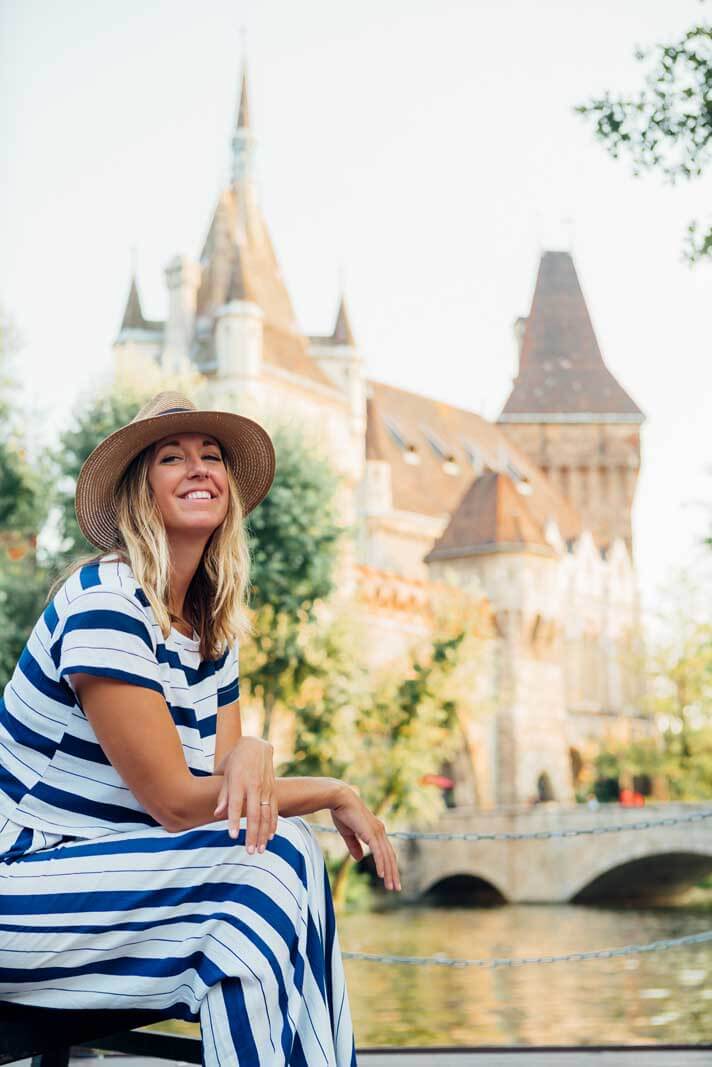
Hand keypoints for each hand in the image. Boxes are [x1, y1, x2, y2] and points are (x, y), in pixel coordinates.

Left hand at [214, 737, 276, 851]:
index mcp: (239, 781)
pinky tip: (270, 837)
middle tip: (249, 851)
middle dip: (252, 834)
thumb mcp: (226, 774)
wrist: (256, 745)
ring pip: (266, 815)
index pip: (235, 804)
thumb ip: (223, 795)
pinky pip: (275, 809)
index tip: (232, 836)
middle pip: (254, 814)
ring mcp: (266, 788)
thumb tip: (217, 814)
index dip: (233, 820)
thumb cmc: (236, 761)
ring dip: (263, 834)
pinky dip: (273, 824)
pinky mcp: (274, 789)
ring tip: (259, 850)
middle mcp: (254, 785)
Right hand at [330, 786, 401, 891]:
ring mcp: (377, 832)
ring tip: (391, 887)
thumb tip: (359, 859)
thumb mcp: (348, 833)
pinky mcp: (371, 833)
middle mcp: (380, 831)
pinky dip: (381, 864)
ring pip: (386, 857)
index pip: (386, 852)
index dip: (389, 866)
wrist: (340, 799)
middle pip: (390, 856)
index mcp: (376, 831)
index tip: (390, 879)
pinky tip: (382, 875)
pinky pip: (379, 852)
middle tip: (396, 888)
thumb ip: (354, 846)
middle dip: (393, 873)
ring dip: (389, 873)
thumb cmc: (342, 813)